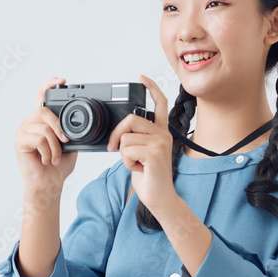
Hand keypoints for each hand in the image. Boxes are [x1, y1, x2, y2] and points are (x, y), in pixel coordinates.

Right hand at [14, 76, 77, 192]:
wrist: (49, 184)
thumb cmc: (58, 166)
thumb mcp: (70, 144)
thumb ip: (70, 130)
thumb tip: (78, 123)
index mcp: (42, 121)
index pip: (41, 96)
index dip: (49, 85)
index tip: (61, 81)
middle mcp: (30, 122)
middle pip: (45, 112)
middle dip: (59, 129)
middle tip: (65, 142)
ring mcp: (23, 131)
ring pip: (44, 129)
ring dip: (55, 146)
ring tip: (54, 157)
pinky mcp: (19, 141)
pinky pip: (39, 139)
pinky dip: (47, 152)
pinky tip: (45, 159)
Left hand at [107, 74, 177, 216]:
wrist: (160, 199)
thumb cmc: (150, 178)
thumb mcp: (140, 154)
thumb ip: (135, 139)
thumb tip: (120, 133)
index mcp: (160, 132)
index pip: (159, 103)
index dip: (150, 87)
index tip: (140, 77)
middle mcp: (163, 134)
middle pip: (131, 119)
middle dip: (117, 135)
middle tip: (114, 149)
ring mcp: (161, 143)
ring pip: (126, 138)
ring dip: (123, 155)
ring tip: (136, 164)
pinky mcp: (155, 153)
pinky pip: (127, 150)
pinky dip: (126, 162)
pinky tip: (138, 169)